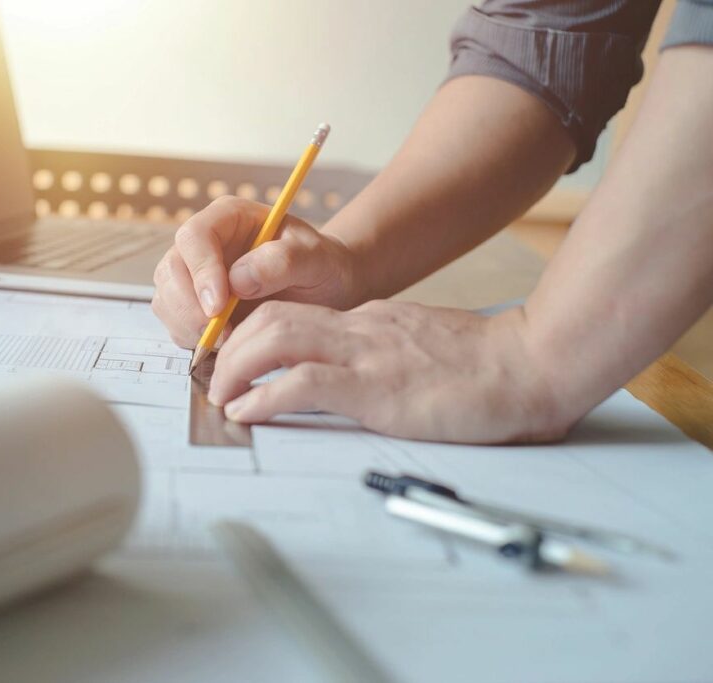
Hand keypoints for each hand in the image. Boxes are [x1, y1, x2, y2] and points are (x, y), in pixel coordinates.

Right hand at [151, 196, 361, 347]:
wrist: (325, 290)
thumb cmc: (321, 266)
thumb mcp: (316, 258)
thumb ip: (282, 262)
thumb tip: (238, 281)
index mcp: (228, 218)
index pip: (195, 237)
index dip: (201, 272)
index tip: (219, 306)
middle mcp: (203, 244)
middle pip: (170, 270)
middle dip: (190, 308)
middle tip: (222, 334)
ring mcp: (194, 275)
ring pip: (167, 300)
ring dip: (188, 327)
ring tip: (229, 340)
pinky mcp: (193, 305)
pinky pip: (175, 323)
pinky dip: (192, 339)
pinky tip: (224, 343)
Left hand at [207, 300, 569, 443]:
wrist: (530, 365)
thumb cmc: (485, 364)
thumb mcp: (420, 345)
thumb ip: (384, 350)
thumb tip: (354, 371)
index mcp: (369, 319)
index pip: (293, 314)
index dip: (252, 336)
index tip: (235, 360)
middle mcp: (359, 328)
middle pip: (271, 318)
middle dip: (230, 346)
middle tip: (215, 377)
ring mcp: (366, 354)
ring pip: (275, 339)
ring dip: (235, 367)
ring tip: (220, 396)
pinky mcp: (376, 389)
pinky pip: (302, 383)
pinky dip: (263, 397)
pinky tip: (246, 413)